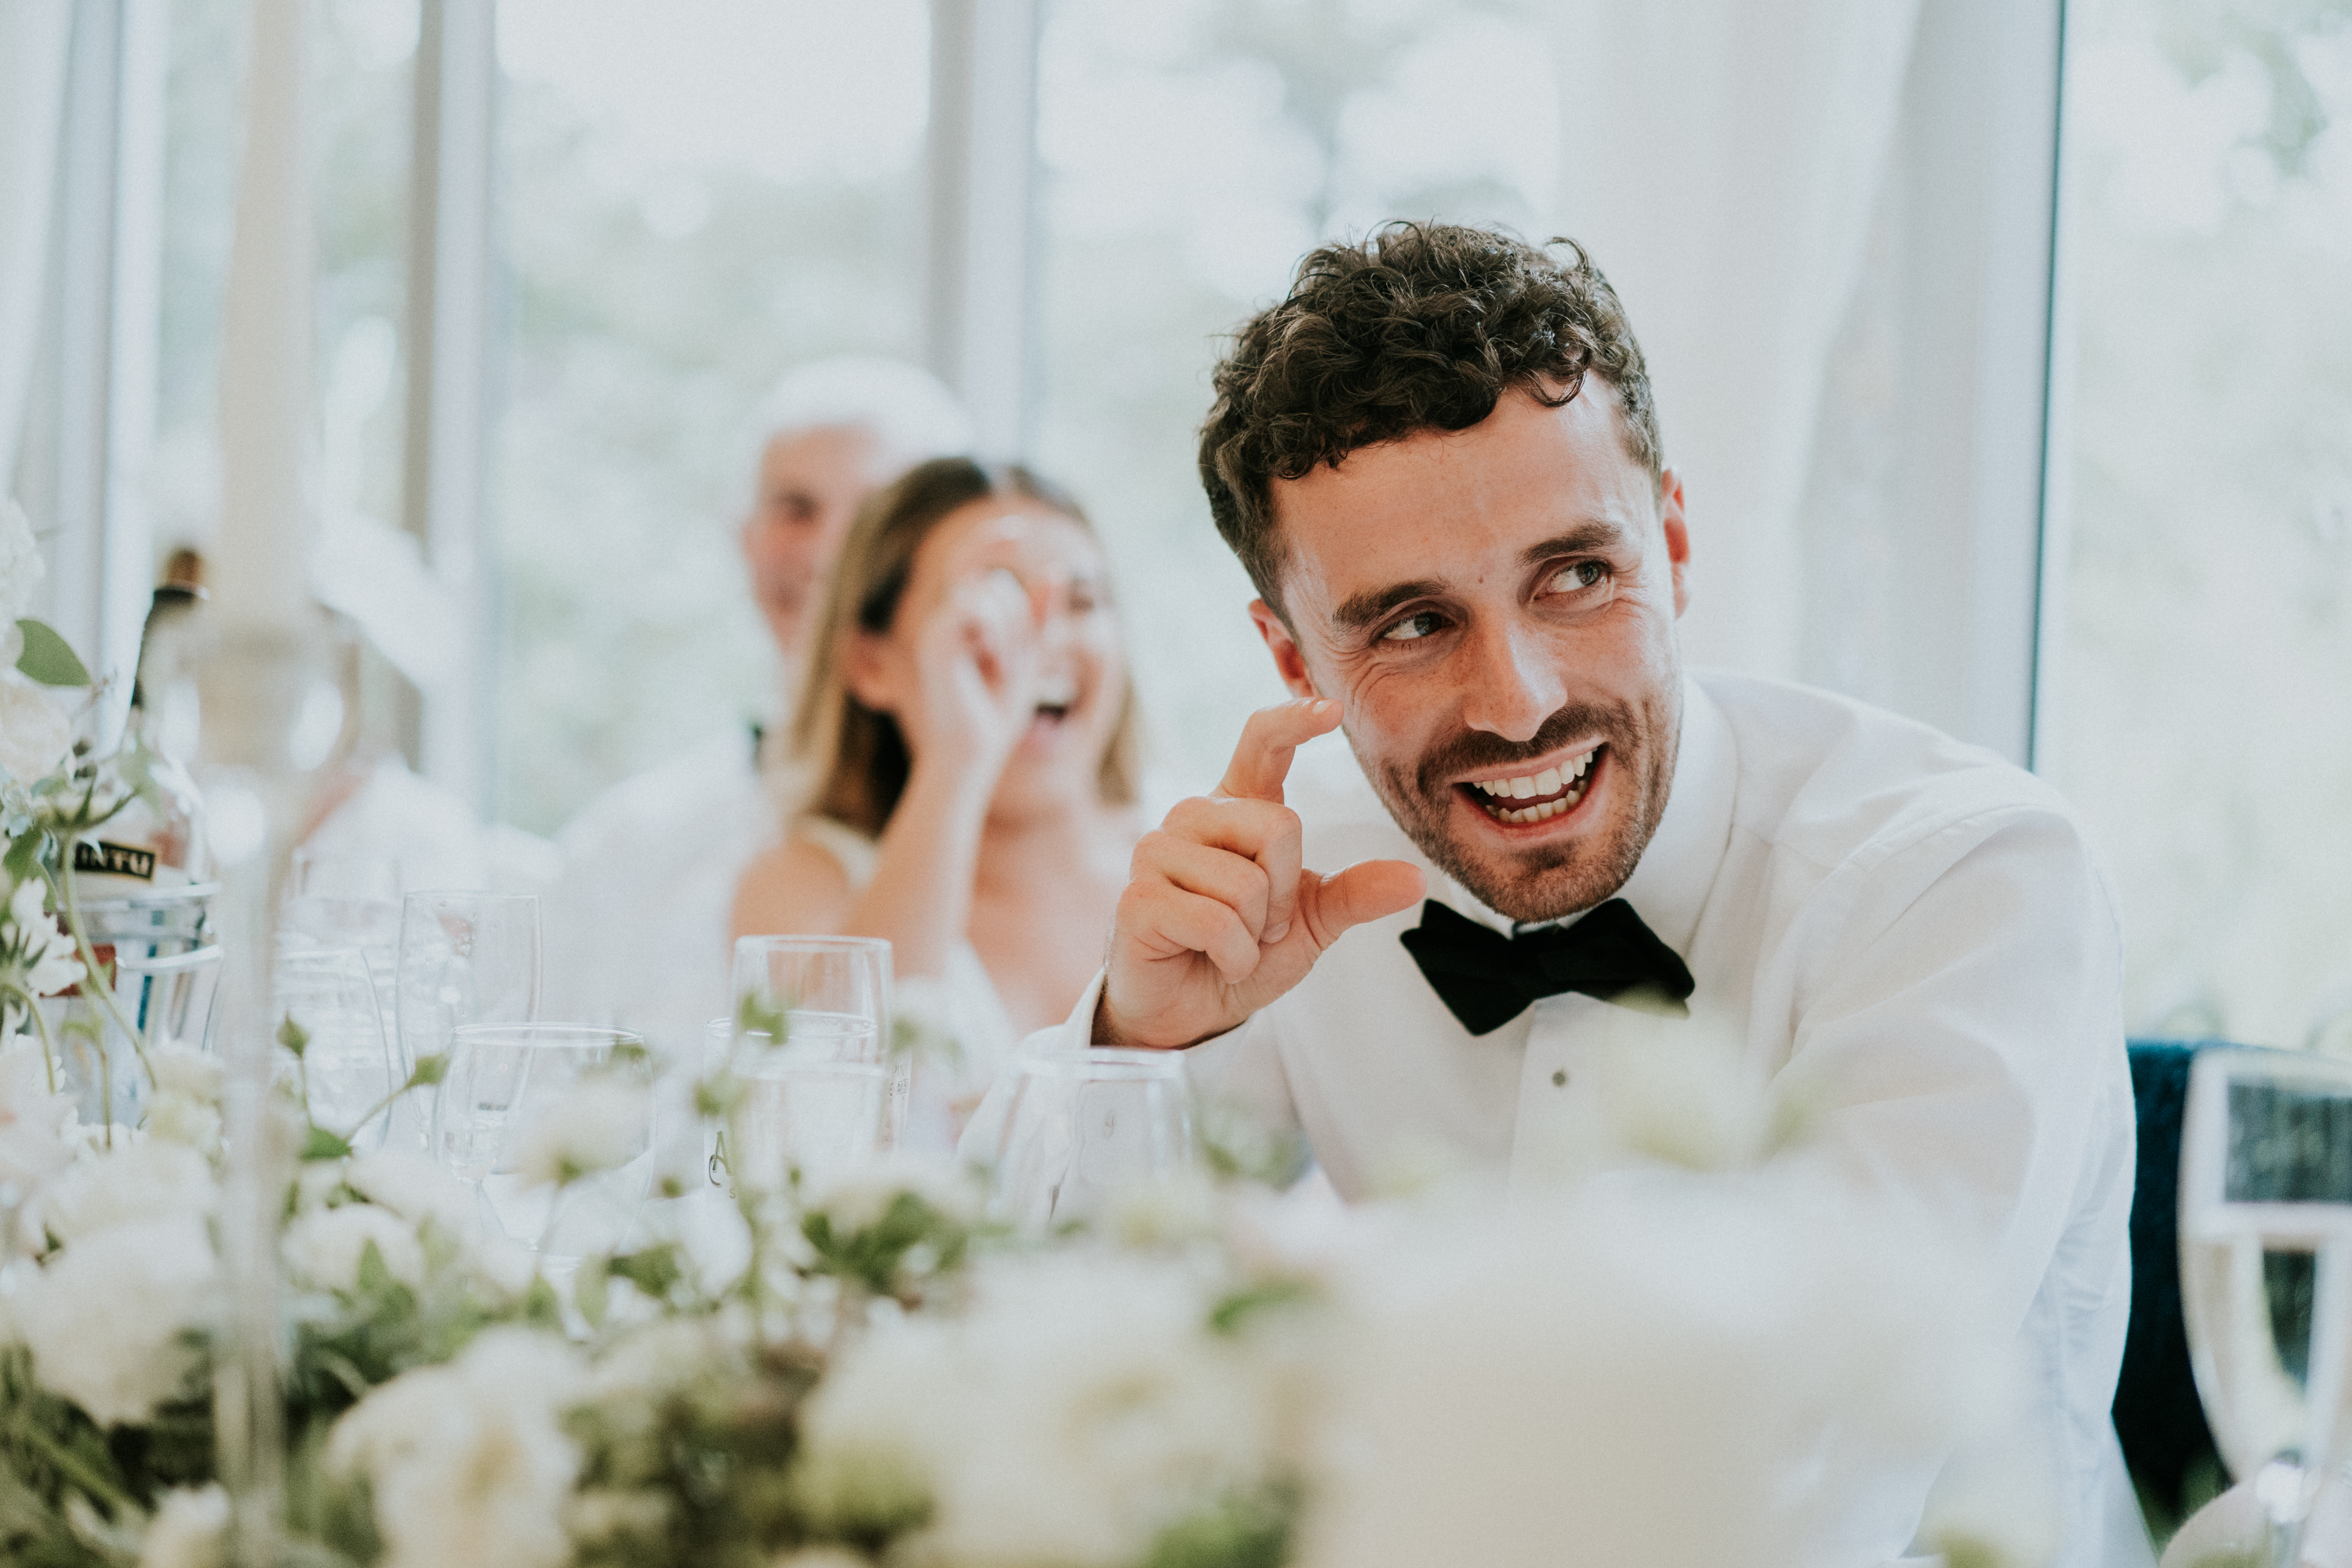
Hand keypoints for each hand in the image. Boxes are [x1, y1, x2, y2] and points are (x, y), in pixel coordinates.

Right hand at [911, 529, 1052, 772]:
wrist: (974, 754)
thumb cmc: (996, 709)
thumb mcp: (1028, 654)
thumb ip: (1038, 614)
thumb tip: (1056, 569)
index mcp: (961, 618)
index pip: (969, 561)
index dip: (988, 540)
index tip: (1017, 530)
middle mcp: (943, 617)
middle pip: (991, 581)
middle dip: (1018, 617)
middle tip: (1015, 663)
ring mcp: (936, 629)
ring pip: (984, 592)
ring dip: (1010, 630)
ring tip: (1003, 669)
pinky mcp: (934, 643)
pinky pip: (971, 608)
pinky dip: (995, 634)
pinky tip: (994, 665)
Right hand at [1100, 697, 1425, 1048]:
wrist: (1192, 1010)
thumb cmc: (1243, 953)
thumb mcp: (1311, 922)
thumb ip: (1355, 893)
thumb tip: (1416, 880)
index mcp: (1235, 810)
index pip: (1260, 744)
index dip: (1293, 721)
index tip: (1333, 710)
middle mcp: (1192, 818)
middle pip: (1278, 826)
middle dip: (1285, 893)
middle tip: (1259, 926)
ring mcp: (1157, 853)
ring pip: (1246, 882)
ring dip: (1255, 933)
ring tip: (1231, 944)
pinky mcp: (1137, 898)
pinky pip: (1216, 922)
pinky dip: (1234, 957)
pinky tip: (1216, 961)